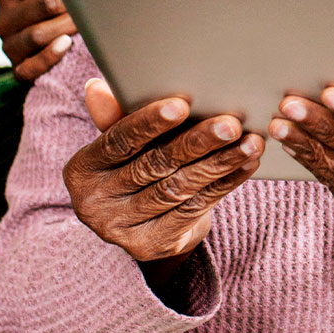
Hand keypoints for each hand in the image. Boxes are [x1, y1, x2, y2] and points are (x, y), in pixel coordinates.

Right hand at [0, 0, 75, 80]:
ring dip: (68, 26)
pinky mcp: (17, 68)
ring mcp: (7, 45)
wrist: (48, 29)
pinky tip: (66, 44)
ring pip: (38, 34)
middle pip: (45, 4)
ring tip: (89, 20)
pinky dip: (49, 56)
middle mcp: (1, 17)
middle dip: (74, 1)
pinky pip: (30, 68)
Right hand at [63, 79, 263, 290]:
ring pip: (179, 188)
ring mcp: (121, 230)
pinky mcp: (151, 246)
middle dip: (197, 142)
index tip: (181, 105)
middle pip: (154, 165)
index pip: (118, 141)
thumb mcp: (120, 140)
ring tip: (251, 142)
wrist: (141, 221)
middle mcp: (94, 203)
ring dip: (220, 163)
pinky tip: (246, 163)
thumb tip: (97, 86)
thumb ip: (115, 116)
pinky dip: (225, 183)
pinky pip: (195, 208)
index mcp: (82, 169)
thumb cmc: (133, 163)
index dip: (149, 123)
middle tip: (230, 124)